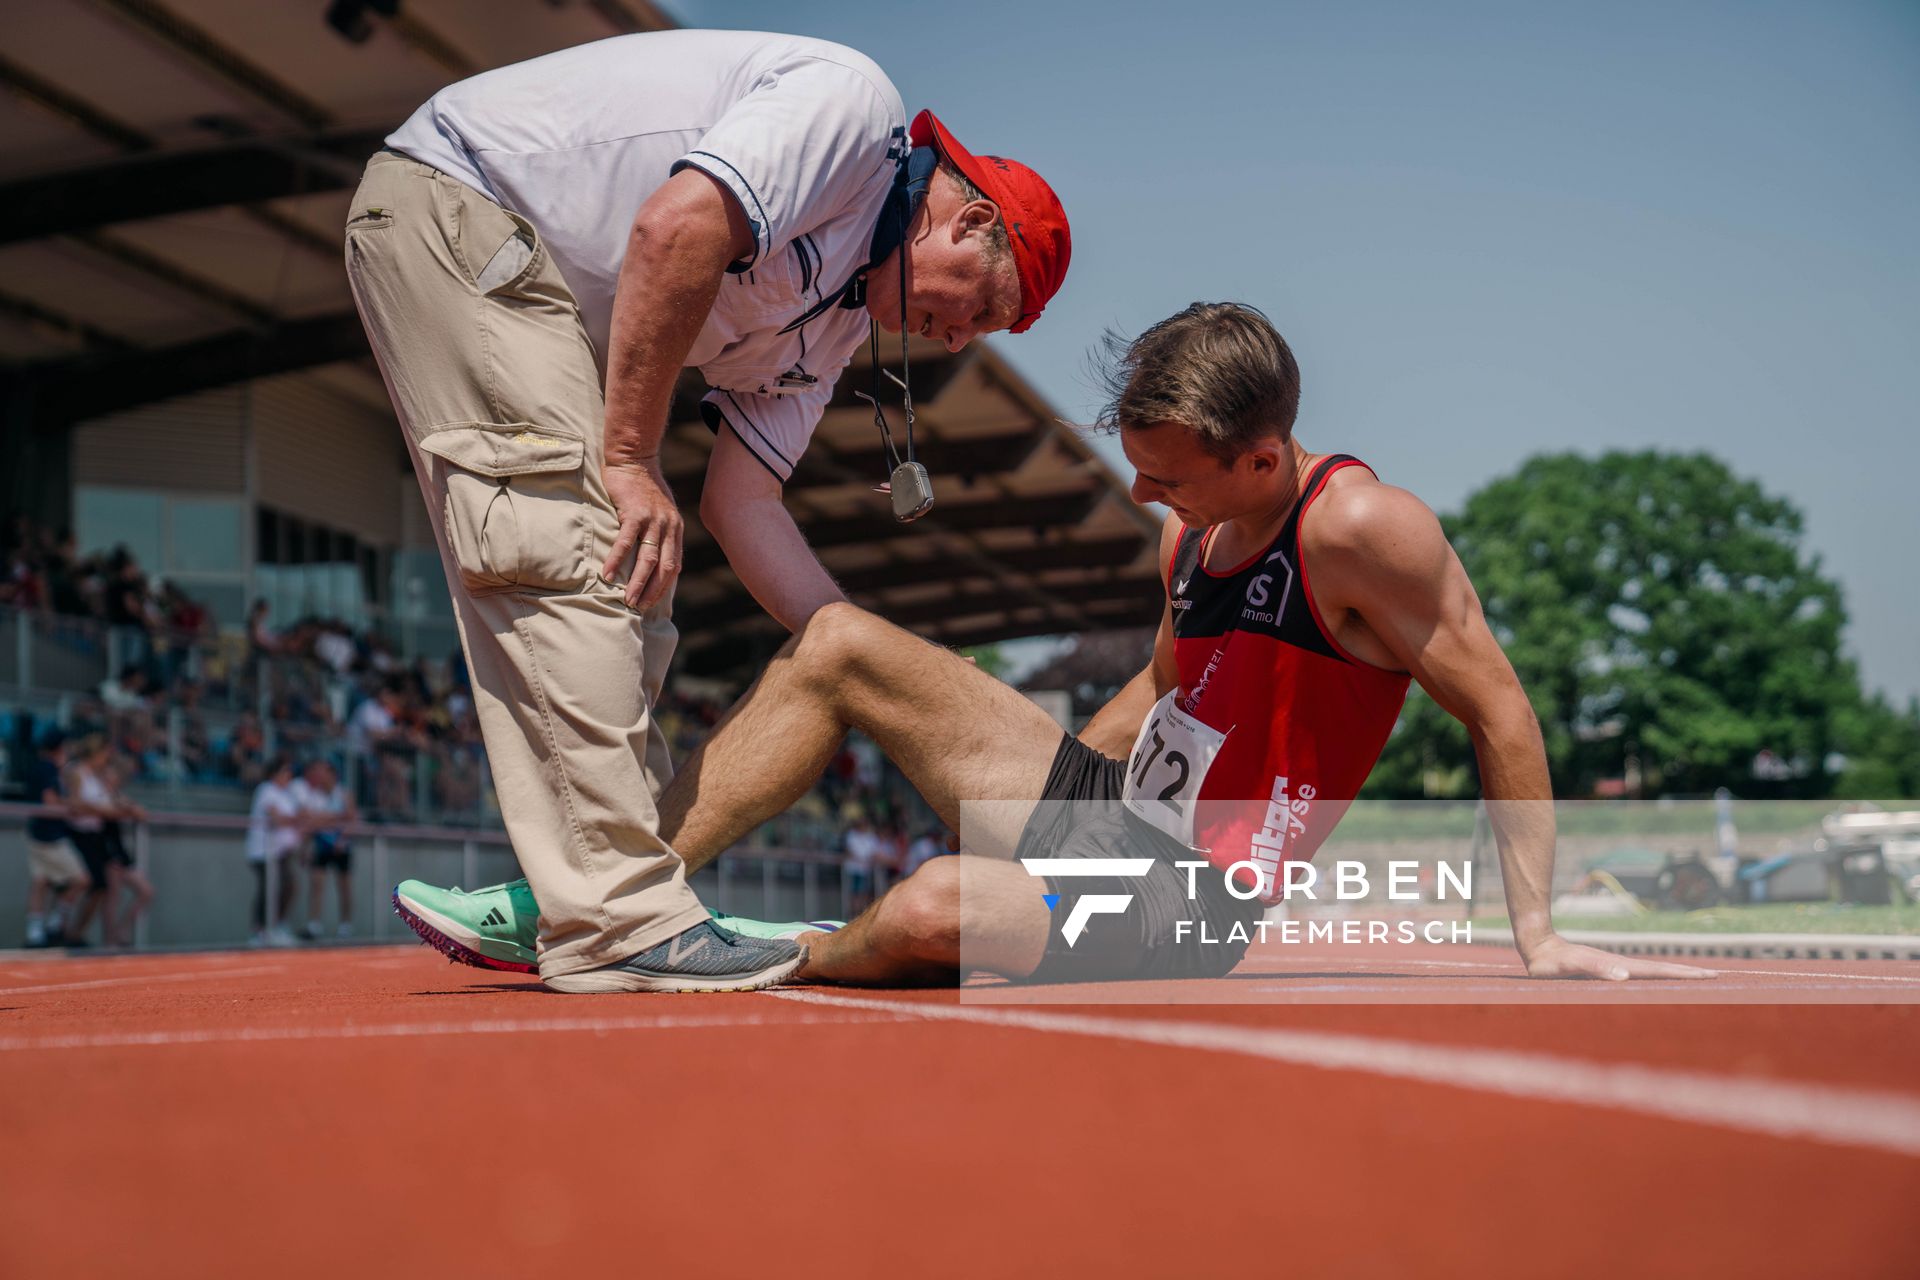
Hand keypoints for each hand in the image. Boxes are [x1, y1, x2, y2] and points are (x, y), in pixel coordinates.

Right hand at [601, 459, 682, 611]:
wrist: (634, 458)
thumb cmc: (643, 487)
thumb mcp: (661, 510)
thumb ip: (661, 532)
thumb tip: (655, 555)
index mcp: (675, 529)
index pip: (674, 565)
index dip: (664, 586)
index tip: (653, 602)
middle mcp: (668, 527)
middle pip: (664, 567)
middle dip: (652, 591)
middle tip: (639, 608)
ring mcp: (652, 520)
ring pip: (647, 559)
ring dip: (637, 582)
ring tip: (627, 599)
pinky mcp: (634, 513)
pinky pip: (626, 542)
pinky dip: (616, 560)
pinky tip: (607, 575)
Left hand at [1521, 932, 1715, 980]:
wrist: (1538, 948)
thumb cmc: (1551, 963)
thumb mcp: (1571, 966)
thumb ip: (1595, 969)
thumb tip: (1625, 975)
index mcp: (1619, 966)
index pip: (1658, 971)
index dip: (1683, 974)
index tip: (1709, 975)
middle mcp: (1622, 966)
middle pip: (1662, 970)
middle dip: (1689, 974)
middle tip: (1717, 976)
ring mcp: (1617, 968)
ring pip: (1653, 973)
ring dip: (1676, 976)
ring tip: (1698, 979)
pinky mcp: (1609, 971)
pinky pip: (1639, 977)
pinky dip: (1657, 979)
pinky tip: (1661, 985)